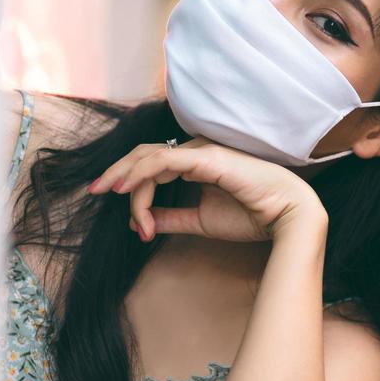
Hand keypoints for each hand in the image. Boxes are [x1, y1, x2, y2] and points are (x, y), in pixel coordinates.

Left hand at [87, 140, 325, 243]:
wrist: (286, 216)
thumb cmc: (252, 216)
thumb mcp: (200, 221)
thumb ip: (172, 218)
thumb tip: (140, 222)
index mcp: (196, 163)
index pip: (154, 169)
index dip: (135, 194)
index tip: (139, 229)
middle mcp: (196, 151)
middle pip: (144, 155)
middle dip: (116, 172)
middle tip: (93, 191)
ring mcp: (200, 151)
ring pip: (148, 158)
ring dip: (124, 176)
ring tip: (106, 193)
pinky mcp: (204, 158)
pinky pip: (162, 160)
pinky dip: (140, 173)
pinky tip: (125, 189)